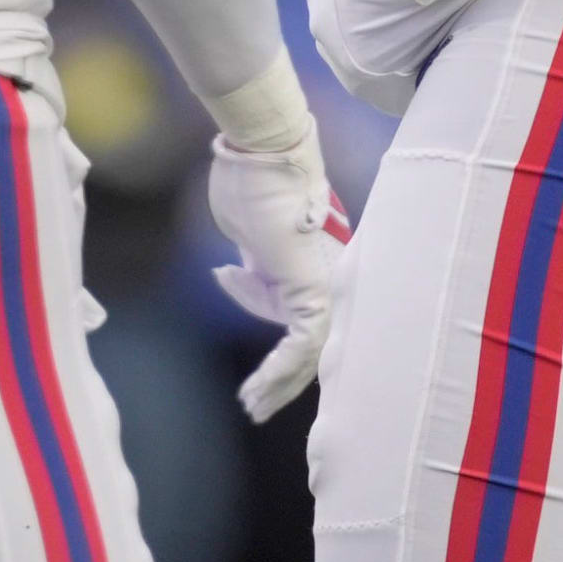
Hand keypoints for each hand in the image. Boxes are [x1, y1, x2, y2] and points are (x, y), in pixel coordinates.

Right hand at [208, 121, 348, 422]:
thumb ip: (251, 263)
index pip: (301, 324)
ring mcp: (325, 284)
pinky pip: (300, 344)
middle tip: (258, 407)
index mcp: (315, 266)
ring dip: (280, 384)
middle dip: (284, 381)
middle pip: (313, 346)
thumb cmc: (252, 182)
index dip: (279, 356)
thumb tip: (234, 275)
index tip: (255, 380)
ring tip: (253, 406)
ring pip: (311, 352)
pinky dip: (278, 371)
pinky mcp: (313, 288)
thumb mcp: (247, 234)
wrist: (261, 154)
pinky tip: (256, 389)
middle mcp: (328, 278)